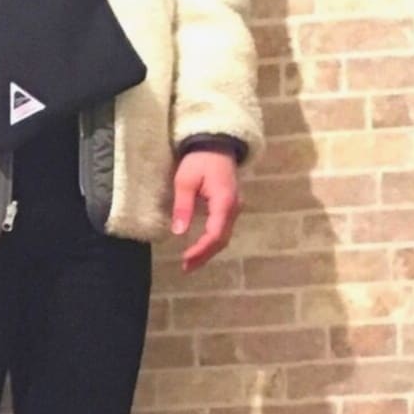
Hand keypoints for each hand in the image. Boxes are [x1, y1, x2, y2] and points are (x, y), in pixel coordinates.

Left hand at [172, 150, 243, 273]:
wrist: (216, 145)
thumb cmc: (199, 161)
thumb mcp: (185, 181)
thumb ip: (183, 206)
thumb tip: (178, 232)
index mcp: (224, 201)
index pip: (215, 234)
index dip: (200, 250)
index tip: (185, 260)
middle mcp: (234, 208)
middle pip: (222, 239)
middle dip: (204, 255)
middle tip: (186, 268)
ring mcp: (235, 208)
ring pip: (224, 236)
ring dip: (208, 251)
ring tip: (190, 263)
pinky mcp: (230, 207)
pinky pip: (223, 229)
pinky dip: (212, 242)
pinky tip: (200, 248)